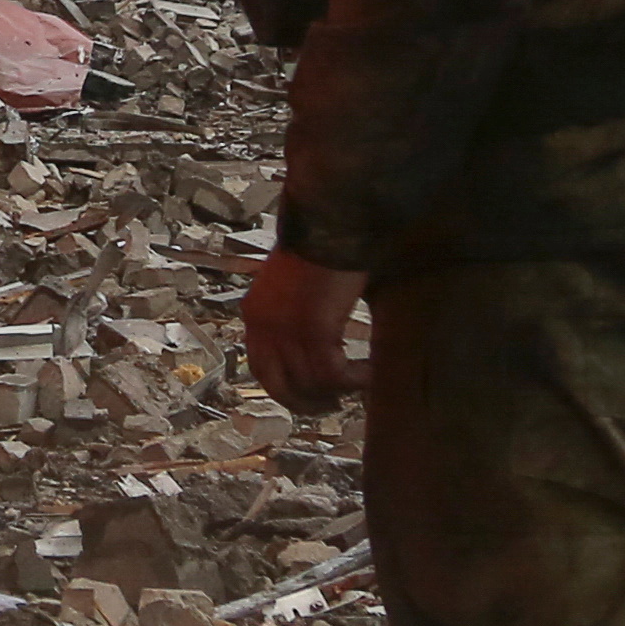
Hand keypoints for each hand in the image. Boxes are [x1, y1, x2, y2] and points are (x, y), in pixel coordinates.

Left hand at [245, 252, 369, 411]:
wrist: (331, 221)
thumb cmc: (322, 247)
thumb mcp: (296, 287)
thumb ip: (295, 315)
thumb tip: (321, 347)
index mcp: (254, 312)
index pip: (261, 369)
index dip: (286, 389)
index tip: (310, 396)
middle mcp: (262, 325)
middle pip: (279, 387)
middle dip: (307, 403)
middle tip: (333, 405)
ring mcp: (285, 330)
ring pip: (311, 385)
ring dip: (340, 389)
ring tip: (363, 379)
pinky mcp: (312, 330)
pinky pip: (333, 375)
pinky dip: (355, 379)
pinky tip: (370, 372)